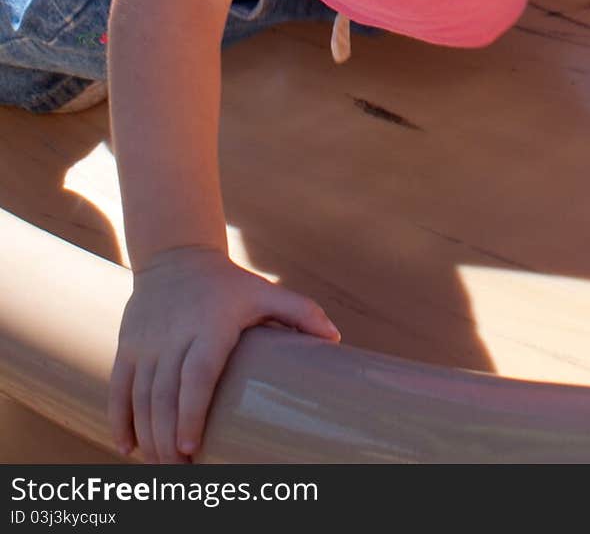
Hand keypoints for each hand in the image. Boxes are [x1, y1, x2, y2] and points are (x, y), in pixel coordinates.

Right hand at [108, 245, 340, 463]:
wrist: (175, 254)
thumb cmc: (228, 283)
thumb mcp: (264, 290)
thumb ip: (301, 312)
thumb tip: (335, 339)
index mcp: (210, 325)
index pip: (197, 375)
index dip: (191, 412)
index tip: (191, 446)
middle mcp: (174, 335)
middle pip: (164, 396)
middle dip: (168, 439)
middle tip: (180, 470)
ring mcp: (147, 341)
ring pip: (141, 397)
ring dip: (148, 437)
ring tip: (162, 465)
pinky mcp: (128, 345)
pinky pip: (119, 387)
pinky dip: (120, 419)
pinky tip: (128, 447)